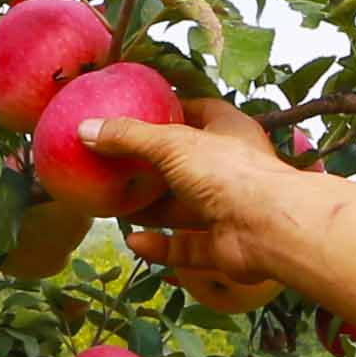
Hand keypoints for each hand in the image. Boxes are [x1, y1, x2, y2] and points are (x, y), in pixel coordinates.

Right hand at [87, 94, 311, 308]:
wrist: (270, 229)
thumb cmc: (228, 172)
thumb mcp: (171, 144)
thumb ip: (129, 137)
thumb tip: (85, 129)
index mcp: (227, 131)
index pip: (198, 112)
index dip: (169, 110)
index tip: (136, 113)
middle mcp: (229, 169)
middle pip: (184, 164)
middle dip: (151, 168)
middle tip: (115, 166)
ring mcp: (227, 209)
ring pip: (183, 209)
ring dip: (151, 209)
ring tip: (114, 206)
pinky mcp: (221, 246)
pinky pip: (185, 245)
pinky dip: (160, 245)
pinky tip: (133, 242)